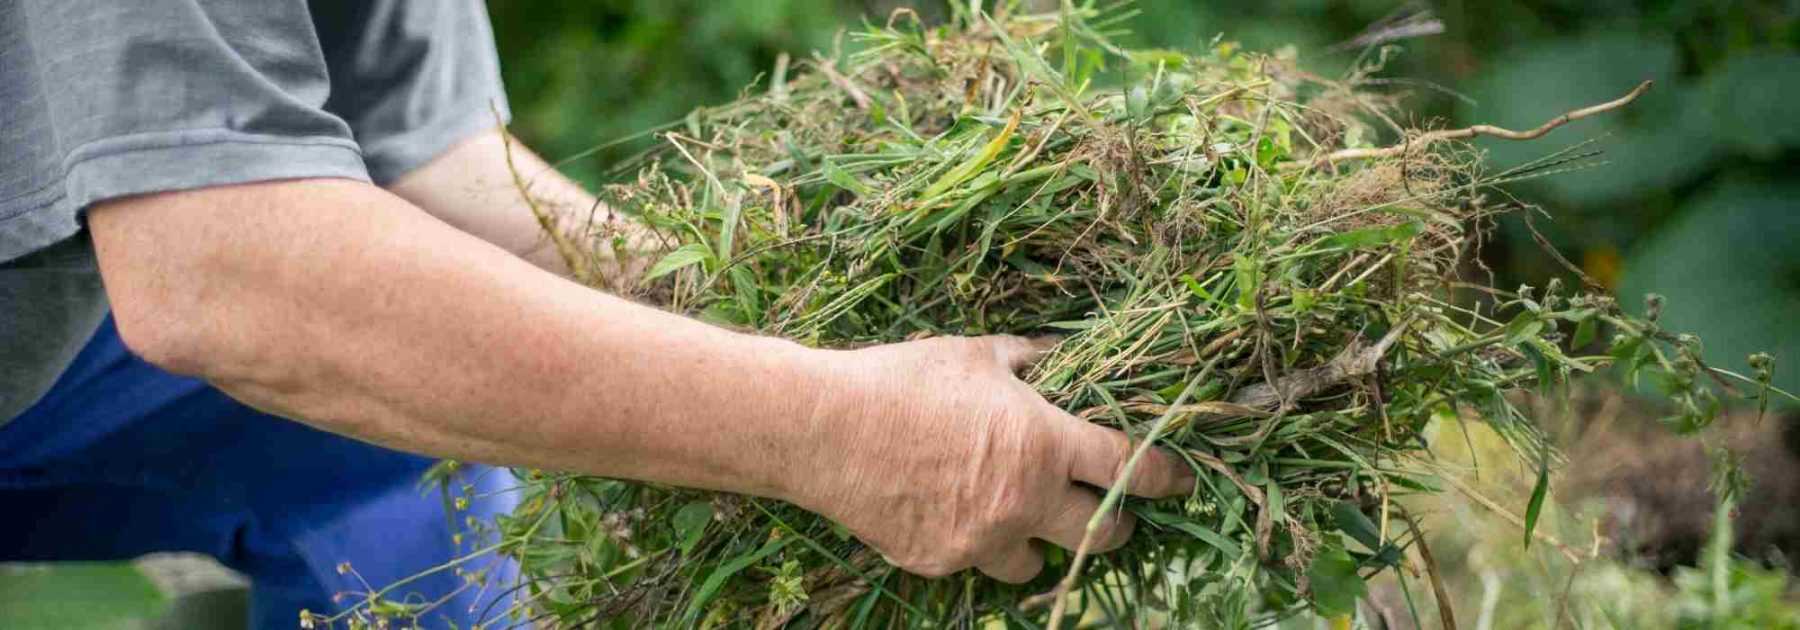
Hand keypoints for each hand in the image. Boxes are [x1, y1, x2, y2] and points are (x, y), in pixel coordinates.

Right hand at [785, 335, 1195, 582]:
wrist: (825, 430)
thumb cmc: (903, 380)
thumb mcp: (974, 355)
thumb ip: (1027, 360)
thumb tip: (1057, 354)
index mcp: (1044, 442)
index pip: (1130, 467)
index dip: (1166, 477)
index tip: (1180, 481)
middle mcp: (1025, 500)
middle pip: (1101, 533)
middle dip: (1116, 524)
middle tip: (1113, 512)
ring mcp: (984, 539)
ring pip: (1043, 562)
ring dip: (1047, 542)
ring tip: (1034, 520)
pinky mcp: (944, 562)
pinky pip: (981, 562)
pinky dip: (984, 543)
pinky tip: (965, 516)